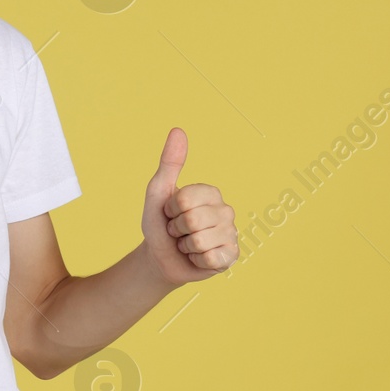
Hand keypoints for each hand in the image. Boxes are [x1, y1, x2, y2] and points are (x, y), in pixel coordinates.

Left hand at [142, 127, 237, 284]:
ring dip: (185, 246)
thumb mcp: (158, 192)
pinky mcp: (230, 257)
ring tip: (186, 243)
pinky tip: (197, 257)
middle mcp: (226, 211)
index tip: (170, 212)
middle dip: (176, 229)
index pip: (185, 199)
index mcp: (211, 192)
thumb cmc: (160, 224)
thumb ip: (169, 163)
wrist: (160, 258)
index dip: (170, 209)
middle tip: (177, 231)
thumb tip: (178, 130)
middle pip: (192, 220)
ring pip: (200, 241)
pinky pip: (210, 259)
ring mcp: (231, 234)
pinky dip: (195, 260)